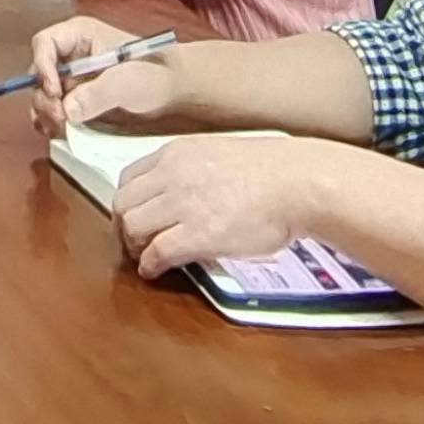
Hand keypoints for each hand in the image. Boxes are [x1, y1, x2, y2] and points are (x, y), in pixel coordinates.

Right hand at [28, 12, 197, 139]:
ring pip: (41, 94)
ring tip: (62, 128)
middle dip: (44, 97)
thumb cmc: (155, 73)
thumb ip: (97, 93)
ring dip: (46, 113)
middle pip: (39, 72)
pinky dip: (52, 122)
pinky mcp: (75, 100)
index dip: (43, 67)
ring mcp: (70, 78)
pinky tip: (62, 132)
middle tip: (60, 118)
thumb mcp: (127, 81)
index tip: (54, 92)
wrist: (173, 90)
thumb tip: (67, 109)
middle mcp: (69, 55)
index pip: (45, 44)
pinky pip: (52, 110)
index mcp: (79, 35)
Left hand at [112, 133, 312, 282]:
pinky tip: (155, 271)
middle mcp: (173, 174)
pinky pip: (157, 252)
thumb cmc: (274, 172)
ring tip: (145, 257)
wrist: (300, 183)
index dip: (130, 202)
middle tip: (135, 242)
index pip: (130, 177)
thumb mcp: (221, 155)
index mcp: (178, 152)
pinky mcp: (198, 234)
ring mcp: (184, 203)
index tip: (136, 216)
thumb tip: (185, 195)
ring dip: (134, 246)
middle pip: (124, 203)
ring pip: (132, 226)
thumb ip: (195, 170)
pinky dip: (150, 265)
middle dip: (125, 225)